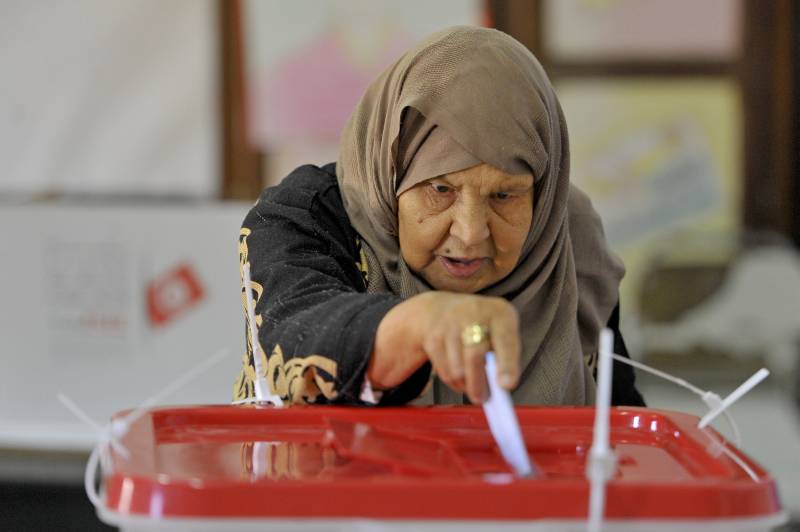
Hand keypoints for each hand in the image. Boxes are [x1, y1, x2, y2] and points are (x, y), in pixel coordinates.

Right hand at [371, 291, 520, 403]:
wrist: (442, 309)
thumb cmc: (482, 327)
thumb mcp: (500, 331)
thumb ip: (505, 356)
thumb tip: (502, 387)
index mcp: (499, 313)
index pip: (505, 340)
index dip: (507, 364)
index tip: (506, 386)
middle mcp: (473, 312)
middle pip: (474, 356)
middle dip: (478, 383)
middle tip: (482, 399)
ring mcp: (450, 323)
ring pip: (457, 369)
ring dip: (465, 384)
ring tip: (471, 383)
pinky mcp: (432, 336)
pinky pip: (444, 371)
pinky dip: (453, 381)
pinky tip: (459, 376)